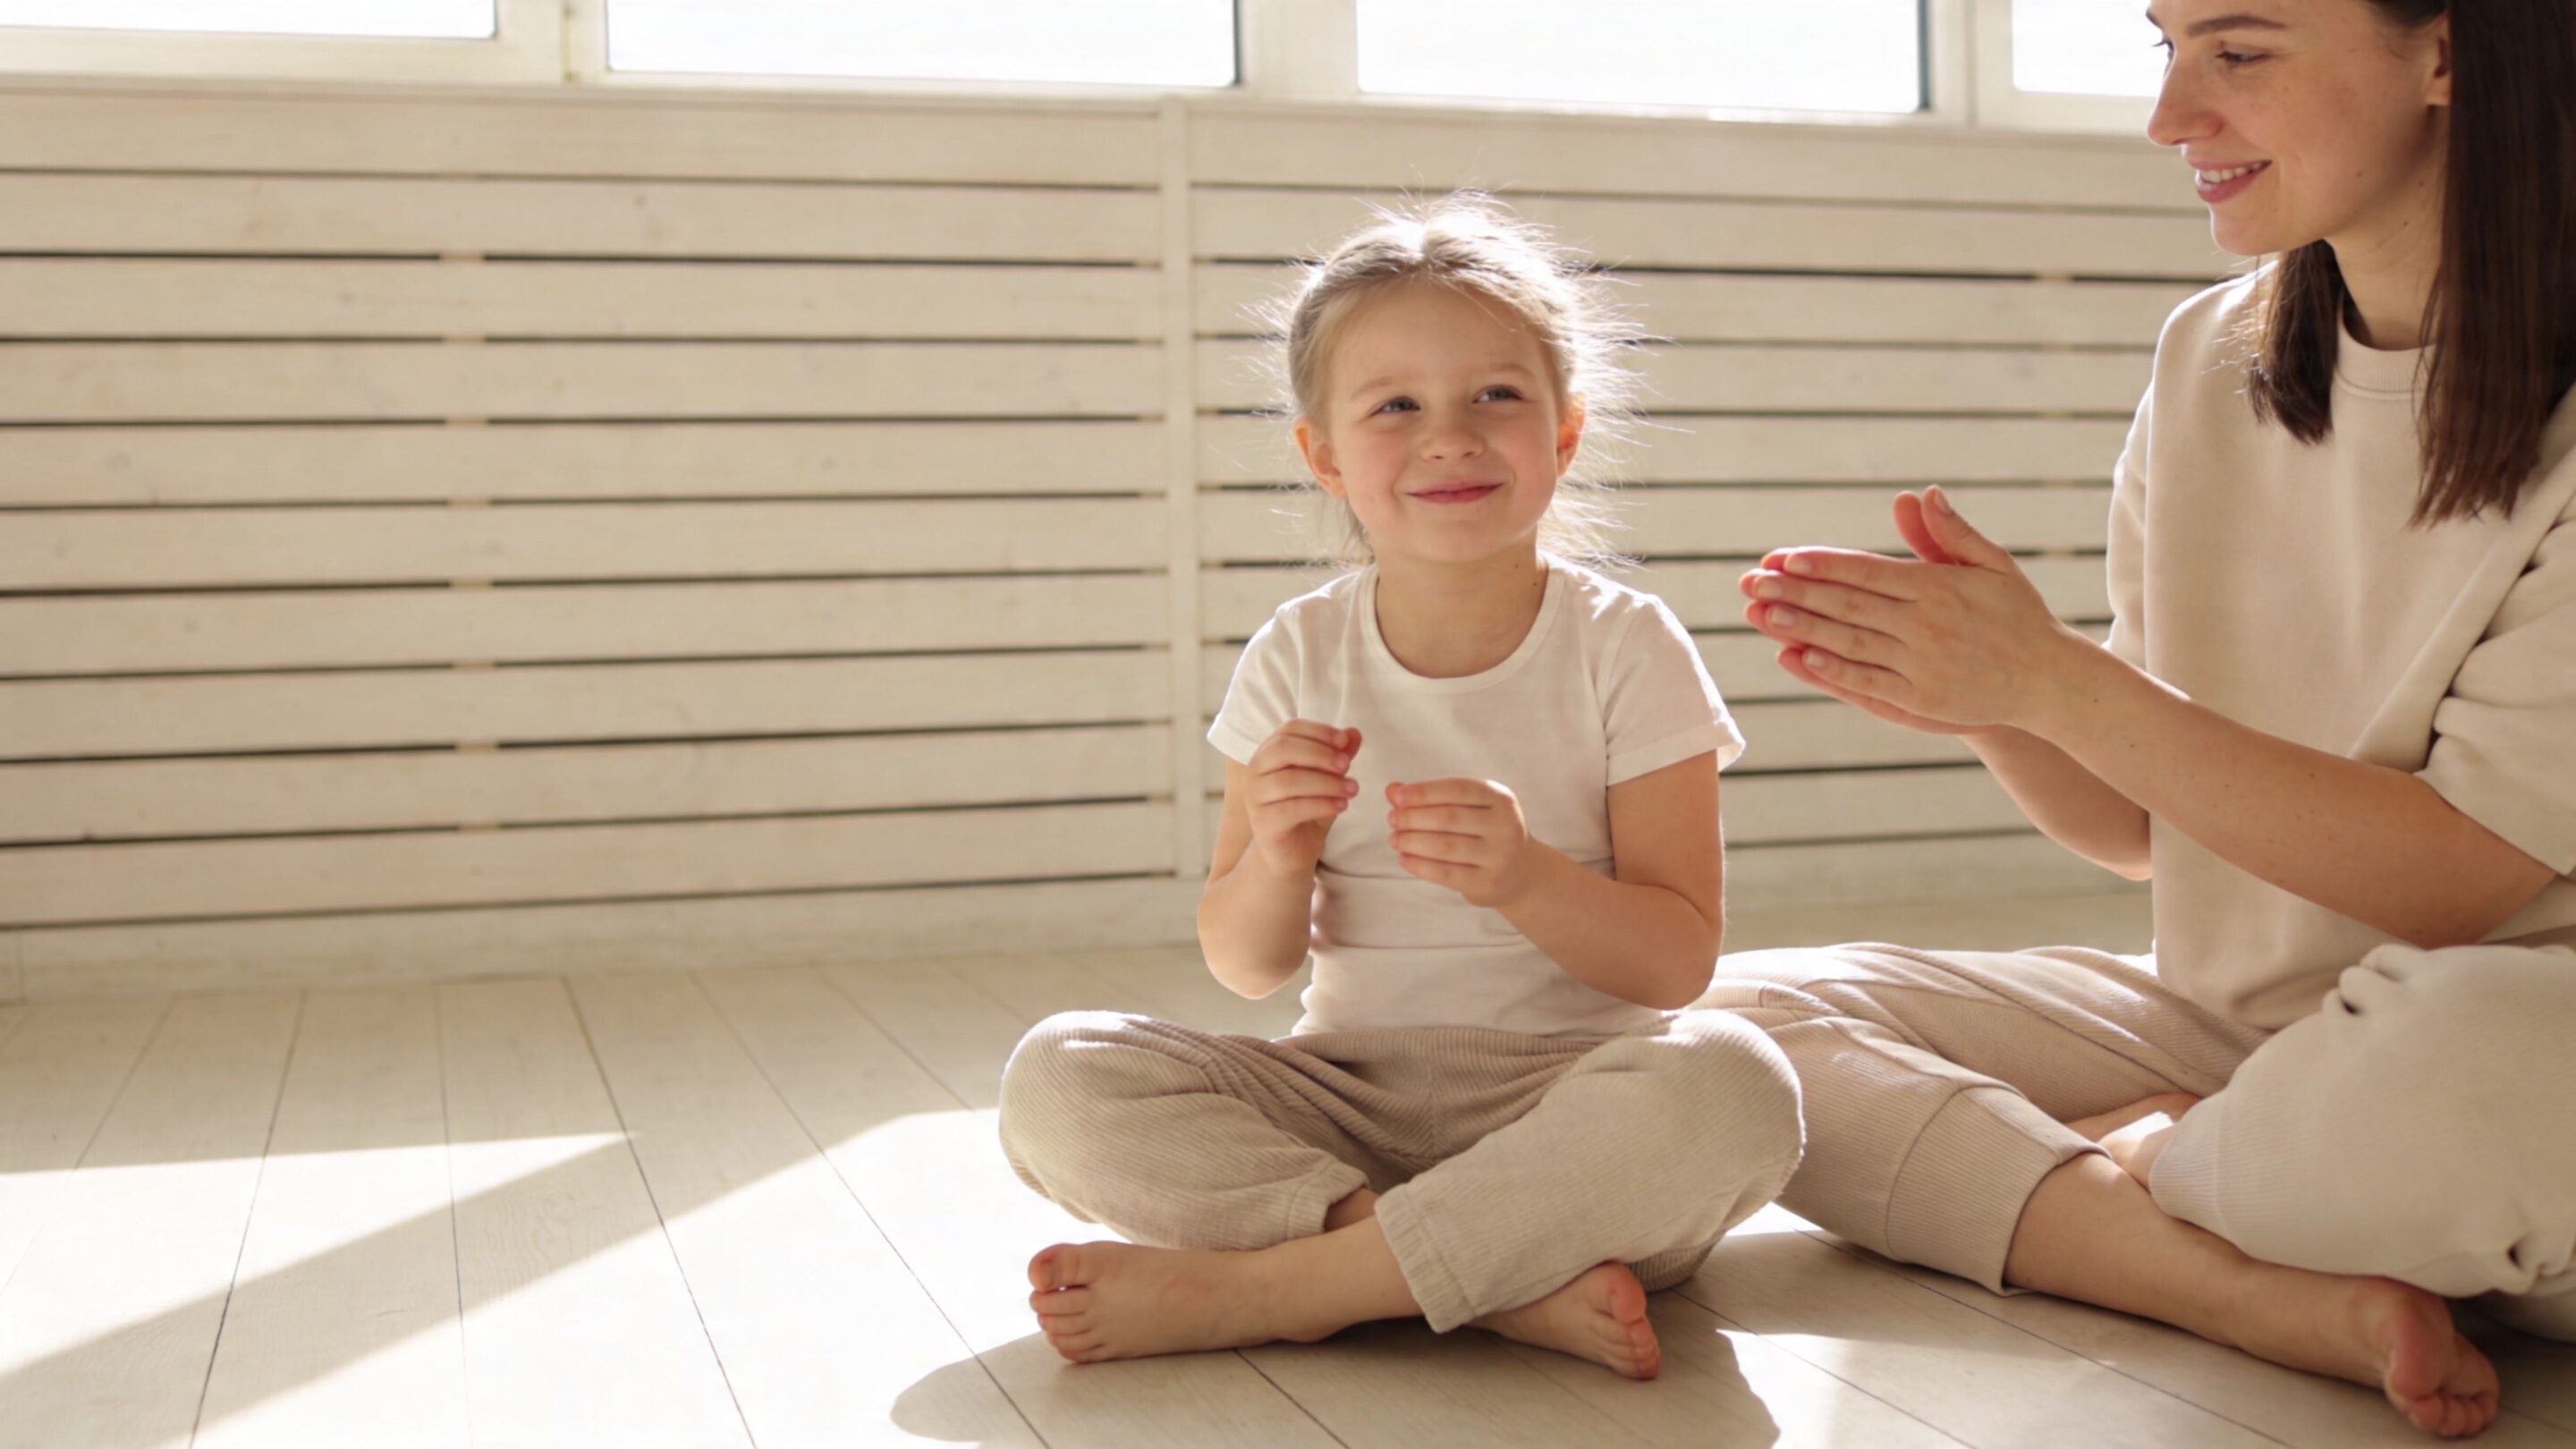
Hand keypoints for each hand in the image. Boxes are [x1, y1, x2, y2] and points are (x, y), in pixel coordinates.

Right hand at [1246, 720, 1360, 876]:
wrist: (1291, 853)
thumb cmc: (1308, 810)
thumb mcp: (1328, 779)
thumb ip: (1339, 756)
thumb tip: (1354, 732)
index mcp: (1269, 753)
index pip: (1289, 729)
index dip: (1318, 731)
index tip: (1345, 742)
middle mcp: (1255, 771)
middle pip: (1283, 749)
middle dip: (1320, 753)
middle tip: (1347, 765)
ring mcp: (1255, 798)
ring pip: (1288, 780)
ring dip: (1326, 782)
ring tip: (1352, 789)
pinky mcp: (1263, 824)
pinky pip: (1292, 809)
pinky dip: (1321, 804)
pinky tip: (1342, 806)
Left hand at [1387, 777, 1537, 908]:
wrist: (1522, 873)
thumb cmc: (1486, 833)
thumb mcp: (1468, 808)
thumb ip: (1432, 797)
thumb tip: (1392, 790)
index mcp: (1501, 799)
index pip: (1457, 789)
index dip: (1425, 792)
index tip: (1399, 797)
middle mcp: (1505, 825)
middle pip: (1448, 818)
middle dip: (1413, 818)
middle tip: (1393, 820)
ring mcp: (1499, 857)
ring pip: (1444, 846)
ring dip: (1411, 841)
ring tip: (1394, 839)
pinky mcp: (1487, 883)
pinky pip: (1445, 873)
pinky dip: (1419, 865)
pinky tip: (1404, 858)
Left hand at [1738, 487, 2093, 732]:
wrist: (2048, 680)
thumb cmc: (2017, 614)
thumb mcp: (1993, 565)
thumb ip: (1952, 533)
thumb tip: (1921, 494)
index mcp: (1940, 588)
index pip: (1869, 572)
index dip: (1824, 564)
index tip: (1785, 556)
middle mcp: (1926, 626)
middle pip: (1849, 606)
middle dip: (1797, 591)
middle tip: (1753, 579)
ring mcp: (1921, 666)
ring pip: (1849, 644)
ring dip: (1801, 628)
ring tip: (1761, 612)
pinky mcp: (1919, 700)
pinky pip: (1865, 683)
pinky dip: (1828, 671)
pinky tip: (1796, 656)